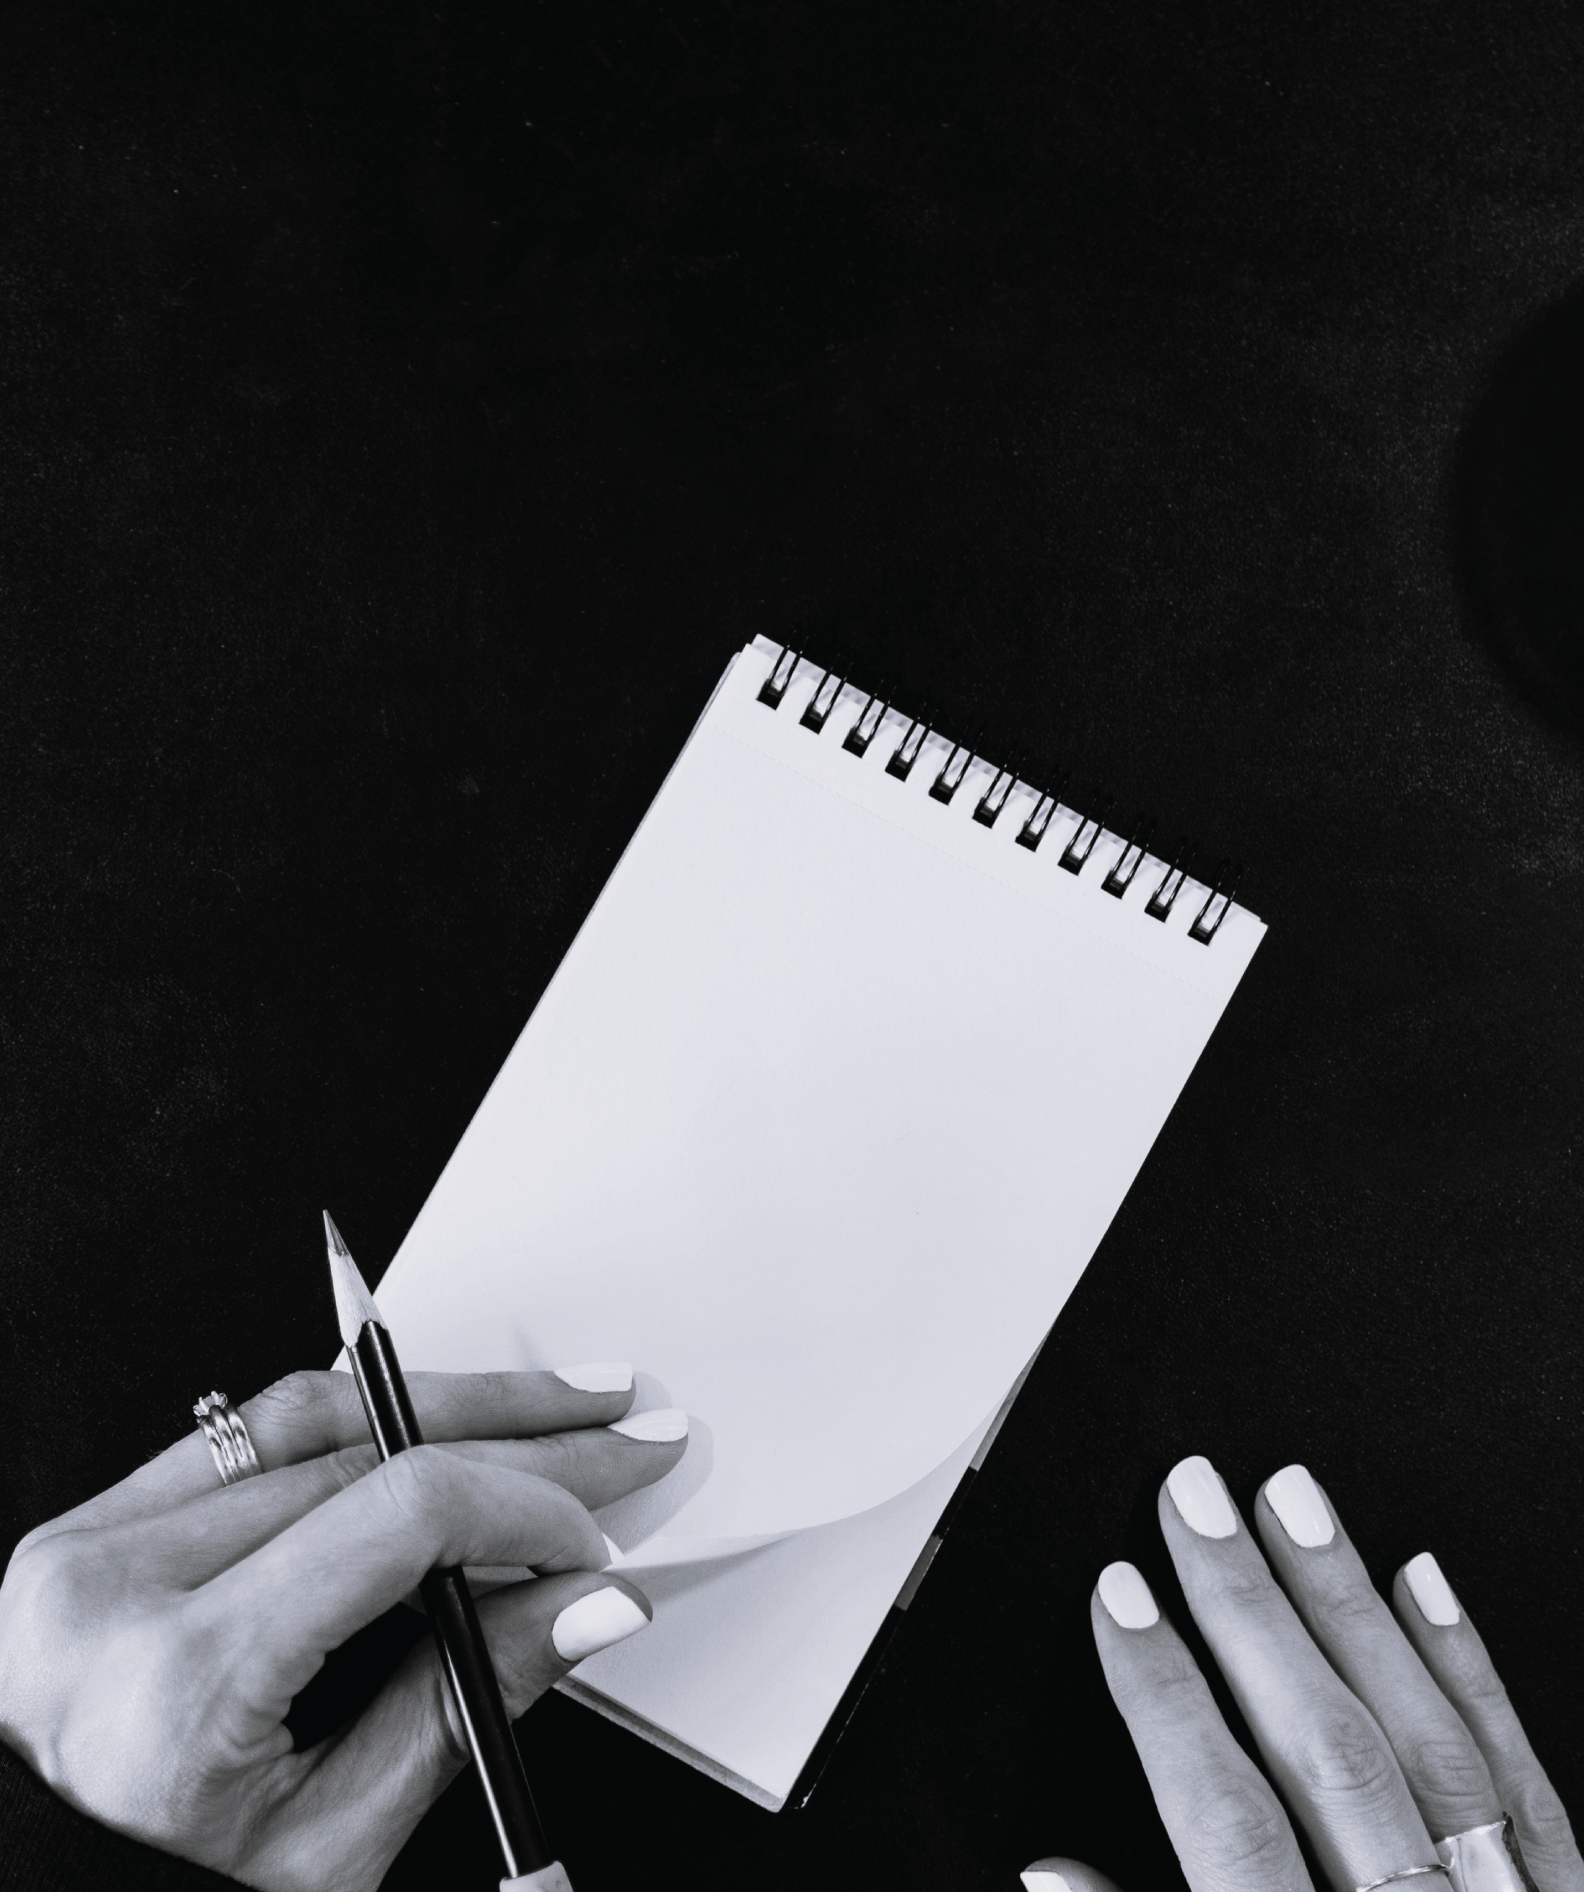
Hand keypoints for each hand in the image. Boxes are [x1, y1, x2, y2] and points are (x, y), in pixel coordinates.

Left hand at [0, 1367, 685, 1891]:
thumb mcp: (335, 1843)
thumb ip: (468, 1703)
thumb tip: (592, 1602)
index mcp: (178, 1677)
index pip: (397, 1515)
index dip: (522, 1507)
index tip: (593, 1541)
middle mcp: (119, 1586)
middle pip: (366, 1449)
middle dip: (517, 1437)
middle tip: (615, 1433)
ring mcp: (94, 1542)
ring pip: (310, 1412)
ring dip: (447, 1401)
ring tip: (550, 1405)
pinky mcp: (96, 1523)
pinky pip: (251, 1433)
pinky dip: (360, 1416)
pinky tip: (437, 1411)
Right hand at [1025, 1458, 1582, 1891]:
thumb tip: (1052, 1878)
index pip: (1224, 1822)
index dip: (1161, 1697)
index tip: (1117, 1595)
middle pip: (1325, 1752)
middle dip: (1249, 1609)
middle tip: (1195, 1498)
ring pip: (1427, 1740)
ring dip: (1351, 1605)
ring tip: (1293, 1499)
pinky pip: (1526, 1782)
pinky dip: (1473, 1671)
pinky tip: (1427, 1581)